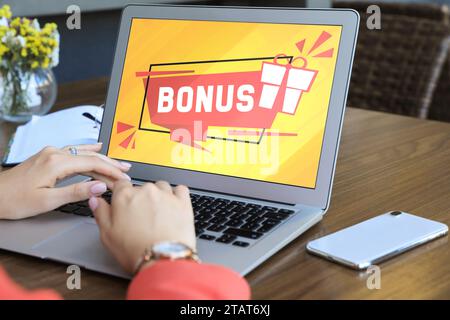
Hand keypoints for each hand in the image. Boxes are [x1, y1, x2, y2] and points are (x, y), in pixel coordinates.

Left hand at [0, 144, 130, 219]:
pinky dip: (88, 151)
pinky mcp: (47, 156)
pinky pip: (74, 151)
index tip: (124, 179)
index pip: (93, 164)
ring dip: (102, 158)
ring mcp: (50, 153)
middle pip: (90, 156)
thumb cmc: (15, 200)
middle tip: (127, 171)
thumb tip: (99, 186)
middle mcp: (54, 153)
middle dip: (110, 164)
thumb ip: (76, 192)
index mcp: (56, 163)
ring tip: (118, 163)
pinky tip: (96, 147)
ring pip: (83, 153)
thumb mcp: (47, 201)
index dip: (111, 171)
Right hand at [89, 180, 195, 273]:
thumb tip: (96, 200)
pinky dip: (177, 195)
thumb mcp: (107, 235)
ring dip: (159, 196)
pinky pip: (180, 190)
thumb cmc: (134, 250)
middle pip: (141, 187)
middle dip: (141, 199)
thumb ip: (101, 213)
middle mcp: (145, 190)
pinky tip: (174, 206)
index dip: (122, 195)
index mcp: (125, 196)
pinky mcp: (183, 202)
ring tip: (158, 214)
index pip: (121, 185)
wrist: (162, 259)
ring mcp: (166, 195)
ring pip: (161, 187)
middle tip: (141, 218)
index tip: (125, 203)